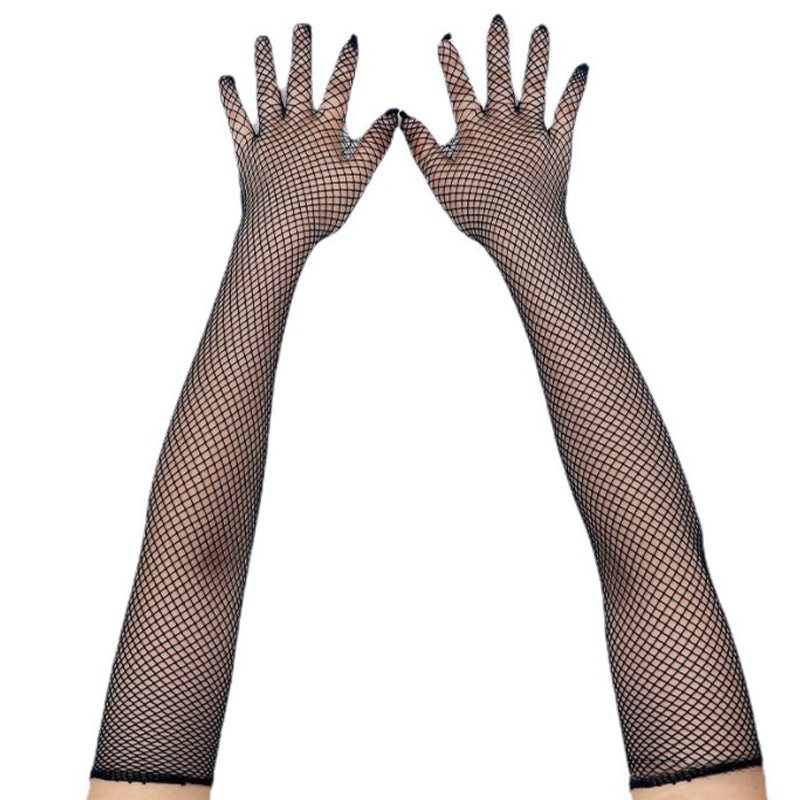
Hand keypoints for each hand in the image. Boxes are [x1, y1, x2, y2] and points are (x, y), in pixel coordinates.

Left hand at [219, 23, 398, 243]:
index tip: (350, 40)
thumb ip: (376, 144)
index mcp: (324, 134)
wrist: (279, 229)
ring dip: (265, 65)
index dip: (346, 65)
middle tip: (301, 27)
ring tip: (263, 41)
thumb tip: (392, 114)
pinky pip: (237, 120)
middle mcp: (295, 128)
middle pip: (300, 82)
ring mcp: (268, 138)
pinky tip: (227, 81)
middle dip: (302, 53)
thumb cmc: (321, 209)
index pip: (339, 91)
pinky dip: (231, 100)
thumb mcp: (358, 178)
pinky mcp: (247, 153)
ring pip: (267, 93)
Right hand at [399, 15, 587, 258]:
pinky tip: (581, 69)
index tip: (447, 39)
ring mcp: (534, 133)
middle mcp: (505, 125)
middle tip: (498, 19)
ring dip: (538, 56)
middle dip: (498, 48)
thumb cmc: (478, 212)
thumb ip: (422, 148)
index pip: (460, 90)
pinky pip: (567, 112)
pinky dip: (574, 90)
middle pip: (500, 78)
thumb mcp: (440, 182)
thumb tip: (405, 117)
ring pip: (535, 86)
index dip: (452, 64)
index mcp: (475, 133)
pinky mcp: (559, 146)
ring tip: (540, 29)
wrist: (523, 231)